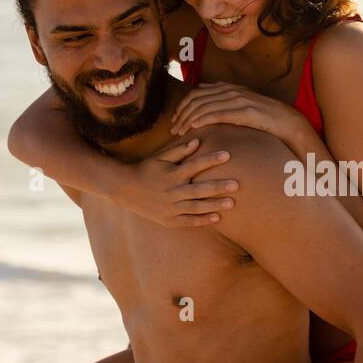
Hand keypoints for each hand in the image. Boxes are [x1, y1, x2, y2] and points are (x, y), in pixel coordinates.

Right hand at [123, 137, 238, 226]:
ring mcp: (170, 207)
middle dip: (219, 187)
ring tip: (232, 203)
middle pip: (199, 189)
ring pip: (196, 207)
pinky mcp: (168, 220)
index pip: (195, 165)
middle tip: (237, 184)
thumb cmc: (146, 169)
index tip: (228, 154)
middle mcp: (172, 191)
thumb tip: (197, 141)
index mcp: (171, 174)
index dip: (211, 159)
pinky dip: (202, 220)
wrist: (125, 189)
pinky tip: (217, 217)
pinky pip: (188, 221)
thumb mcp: (160, 158)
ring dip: (215, 205)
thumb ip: (179, 151)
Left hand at [171, 82, 307, 143]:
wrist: (286, 121)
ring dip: (188, 120)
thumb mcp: (242, 103)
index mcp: (229, 88)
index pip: (197, 92)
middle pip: (196, 99)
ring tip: (180, 132)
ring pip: (203, 107)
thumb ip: (224, 97)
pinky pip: (216, 114)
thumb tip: (205, 92)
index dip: (182, 105)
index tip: (175, 119)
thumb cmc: (264, 117)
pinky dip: (202, 120)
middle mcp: (231, 91)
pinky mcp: (243, 111)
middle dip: (181, 113)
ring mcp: (237, 100)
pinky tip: (194, 128)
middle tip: (173, 128)